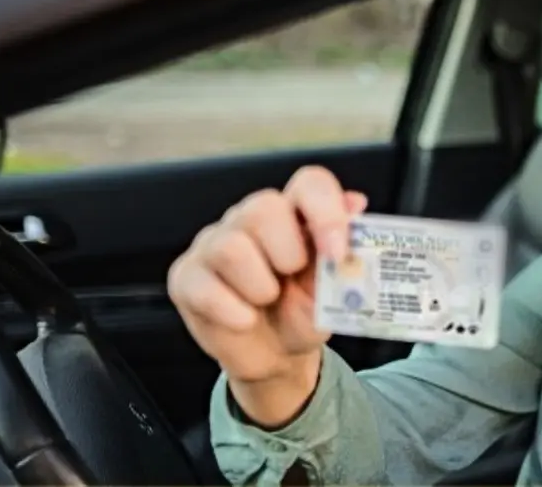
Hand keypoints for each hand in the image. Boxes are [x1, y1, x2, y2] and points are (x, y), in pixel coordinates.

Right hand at [168, 166, 366, 419]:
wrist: (276, 357)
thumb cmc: (302, 311)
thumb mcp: (333, 287)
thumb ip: (342, 247)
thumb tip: (355, 202)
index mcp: (293, 214)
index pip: (309, 184)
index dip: (326, 211)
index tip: (336, 252)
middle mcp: (249, 219)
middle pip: (263, 207)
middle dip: (288, 253)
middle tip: (292, 279)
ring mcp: (213, 244)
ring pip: (231, 247)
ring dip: (259, 287)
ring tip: (266, 301)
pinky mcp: (186, 277)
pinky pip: (203, 286)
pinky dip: (233, 312)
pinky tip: (245, 320)